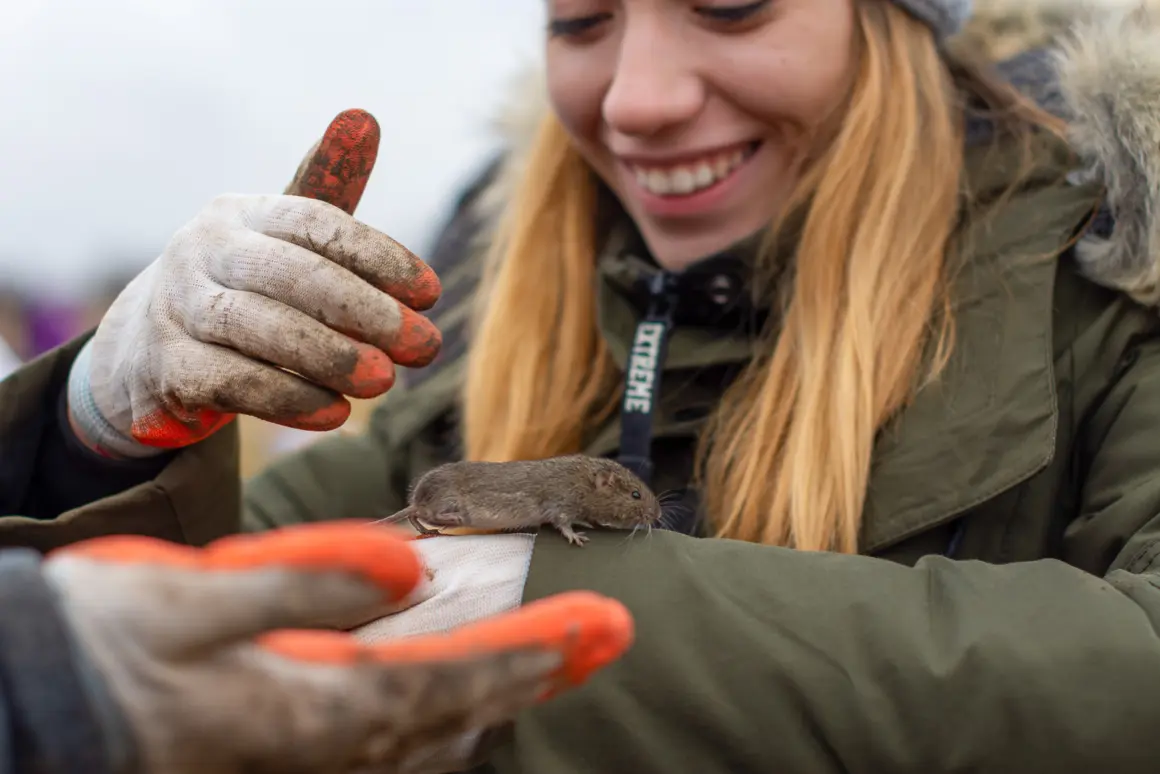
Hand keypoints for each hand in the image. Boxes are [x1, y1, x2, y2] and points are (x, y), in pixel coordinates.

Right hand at [43, 522, 631, 773]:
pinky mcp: (292, 752)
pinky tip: (463, 695)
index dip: (535, 653)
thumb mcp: (194, 601)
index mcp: (315, 709)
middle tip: (606, 634)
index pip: (456, 679)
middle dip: (540, 672)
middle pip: (464, 712)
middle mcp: (328, 748)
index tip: (602, 624)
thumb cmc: (102, 650)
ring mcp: (312, 761)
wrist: (33, 709)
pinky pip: (395, 744)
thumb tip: (408, 566)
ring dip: (501, 693)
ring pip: (436, 736)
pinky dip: (447, 713)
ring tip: (555, 656)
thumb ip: (307, 581)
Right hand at [67, 109, 442, 456]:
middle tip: (426, 346)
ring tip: (385, 382)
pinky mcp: (165, 367)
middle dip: (368, 312)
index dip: (380, 257)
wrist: (144, 354)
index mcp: (242, 214)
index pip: (318, 224)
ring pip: (261, 328)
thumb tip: (365, 118)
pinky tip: (336, 412)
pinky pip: (232, 381)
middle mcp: (203, 250)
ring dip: (331, 356)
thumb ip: (326, 190)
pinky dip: (288, 397)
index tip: (431, 292)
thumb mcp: (278, 239)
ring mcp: (177, 307)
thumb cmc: (239, 287)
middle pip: (295, 275)